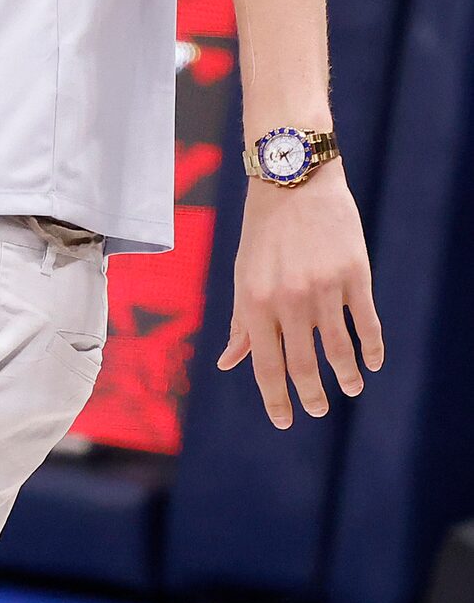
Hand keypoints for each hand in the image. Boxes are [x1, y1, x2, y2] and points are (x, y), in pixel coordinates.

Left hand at [218, 166, 382, 427]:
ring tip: (350, 389)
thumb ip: (241, 323)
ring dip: (346, 376)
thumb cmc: (262, 233)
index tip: (285, 420)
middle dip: (311, 394)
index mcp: (254, 301)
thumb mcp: (243, 276)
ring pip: (339, 348)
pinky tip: (373, 362)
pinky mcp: (354, 275)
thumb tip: (228, 363)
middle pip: (303, 363)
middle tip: (317, 410)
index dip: (275, 397)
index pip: (265, 363)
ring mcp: (323, 288)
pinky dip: (372, 348)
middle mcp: (288, 299)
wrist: (292, 181)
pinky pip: (367, 322)